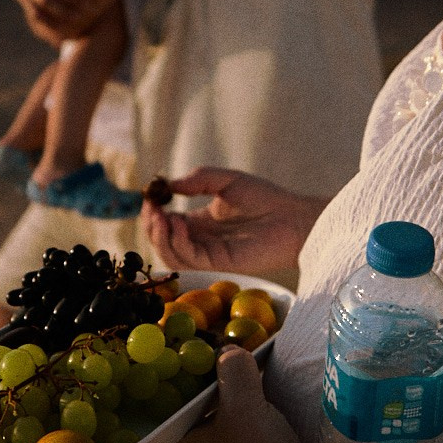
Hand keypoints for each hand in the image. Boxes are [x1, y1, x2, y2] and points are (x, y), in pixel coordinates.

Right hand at [141, 168, 324, 277]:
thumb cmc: (266, 198)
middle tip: (151, 207)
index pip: (166, 224)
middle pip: (163, 242)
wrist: (294, 218)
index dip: (153, 212)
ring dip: (160, 237)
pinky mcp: (219, 263)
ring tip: (162, 215)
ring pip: (171, 256)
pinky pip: (190, 259)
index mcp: (199, 224)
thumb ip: (199, 179)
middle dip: (151, 226)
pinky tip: (179, 222)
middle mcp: (200, 241)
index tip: (149, 195)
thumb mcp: (226, 180)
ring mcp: (208, 254)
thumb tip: (168, 184)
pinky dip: (178, 243)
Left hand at [162, 346, 316, 442]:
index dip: (175, 375)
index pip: (159, 402)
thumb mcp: (245, 403)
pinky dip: (239, 428)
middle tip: (222, 361)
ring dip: (227, 408)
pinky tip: (260, 414)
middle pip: (187, 414)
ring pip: (210, 431)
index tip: (192, 353)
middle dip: (205, 388)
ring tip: (245, 381)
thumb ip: (234, 369)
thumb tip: (229, 352)